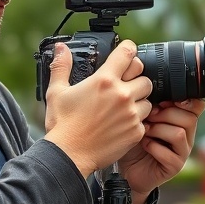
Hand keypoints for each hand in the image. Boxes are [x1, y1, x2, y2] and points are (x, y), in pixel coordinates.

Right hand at [43, 40, 152, 175]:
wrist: (69, 155)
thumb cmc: (62, 125)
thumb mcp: (56, 92)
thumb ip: (61, 67)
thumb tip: (60, 48)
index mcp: (104, 80)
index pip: (128, 53)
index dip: (128, 50)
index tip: (126, 54)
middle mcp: (122, 94)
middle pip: (145, 76)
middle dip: (136, 79)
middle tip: (124, 86)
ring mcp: (131, 114)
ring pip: (148, 100)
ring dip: (138, 101)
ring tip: (122, 108)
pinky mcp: (136, 131)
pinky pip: (144, 121)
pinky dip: (136, 122)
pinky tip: (121, 125)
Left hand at [118, 98, 204, 203]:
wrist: (126, 167)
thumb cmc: (134, 139)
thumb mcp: (142, 116)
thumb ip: (152, 104)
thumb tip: (151, 87)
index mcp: (182, 120)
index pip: (197, 105)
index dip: (186, 100)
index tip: (164, 100)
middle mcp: (187, 136)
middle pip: (190, 118)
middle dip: (165, 114)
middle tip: (148, 117)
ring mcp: (182, 152)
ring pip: (180, 133)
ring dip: (158, 130)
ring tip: (144, 131)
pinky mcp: (174, 167)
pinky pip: (169, 154)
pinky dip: (153, 147)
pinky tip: (144, 145)